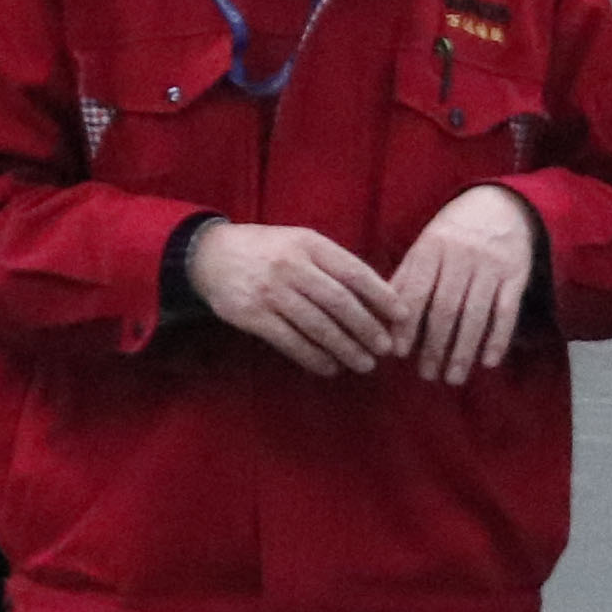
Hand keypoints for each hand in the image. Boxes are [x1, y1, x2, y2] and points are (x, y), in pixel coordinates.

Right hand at [189, 218, 403, 375]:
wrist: (209, 254)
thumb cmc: (268, 251)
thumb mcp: (301, 243)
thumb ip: (333, 264)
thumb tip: (378, 296)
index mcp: (310, 244)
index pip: (354, 271)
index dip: (381, 295)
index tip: (402, 316)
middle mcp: (291, 265)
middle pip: (339, 302)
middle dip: (367, 328)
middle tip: (385, 348)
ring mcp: (270, 291)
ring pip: (317, 325)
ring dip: (345, 348)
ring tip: (364, 364)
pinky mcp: (251, 315)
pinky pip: (290, 341)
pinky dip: (314, 357)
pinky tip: (330, 367)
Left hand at [389, 183, 545, 381]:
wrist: (502, 205)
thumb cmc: (453, 234)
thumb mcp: (426, 247)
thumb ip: (407, 279)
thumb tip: (383, 320)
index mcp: (431, 248)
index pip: (417, 292)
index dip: (407, 325)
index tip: (400, 354)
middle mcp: (461, 256)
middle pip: (446, 308)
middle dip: (435, 346)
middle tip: (427, 375)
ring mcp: (491, 265)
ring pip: (475, 314)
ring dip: (463, 350)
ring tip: (453, 377)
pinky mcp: (516, 273)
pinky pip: (507, 311)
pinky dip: (497, 338)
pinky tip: (488, 362)